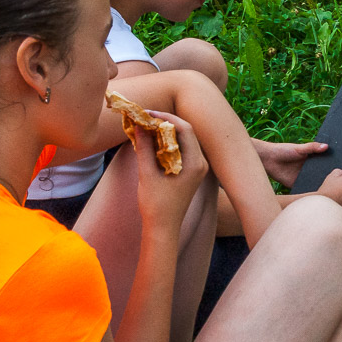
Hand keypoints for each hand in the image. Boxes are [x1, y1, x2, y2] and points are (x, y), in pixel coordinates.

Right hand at [133, 111, 206, 229]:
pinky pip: (181, 149)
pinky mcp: (191, 171)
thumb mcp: (148, 174)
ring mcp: (197, 167)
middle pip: (186, 132)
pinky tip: (152, 141)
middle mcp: (201, 163)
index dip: (166, 117)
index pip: (185, 129)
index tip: (148, 114)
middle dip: (165, 122)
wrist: (163, 228)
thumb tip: (140, 125)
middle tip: (145, 118)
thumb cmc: (156, 205)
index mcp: (195, 163)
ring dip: (166, 132)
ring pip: (184, 140)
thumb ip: (144, 148)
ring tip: (146, 127)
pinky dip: (168, 142)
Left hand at [252, 139, 328, 187]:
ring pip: (314, 183)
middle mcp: (309, 169)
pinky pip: (305, 189)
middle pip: (321, 174)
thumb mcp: (299, 148)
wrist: (268, 159)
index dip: (332, 165)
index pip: (324, 163)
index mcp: (311, 159)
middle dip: (328, 177)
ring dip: (320, 186)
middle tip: (341, 181)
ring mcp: (303, 177)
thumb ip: (312, 147)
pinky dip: (310, 192)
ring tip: (333, 190)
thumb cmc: (283, 150)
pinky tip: (318, 194)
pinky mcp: (296, 184)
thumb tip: (326, 146)